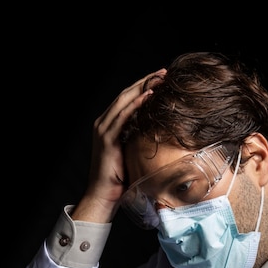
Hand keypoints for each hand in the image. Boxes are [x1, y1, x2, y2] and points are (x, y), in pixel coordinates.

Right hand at [71, 68, 166, 222]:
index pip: (127, 99)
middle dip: (146, 81)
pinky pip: (122, 117)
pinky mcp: (106, 139)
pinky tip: (147, 96)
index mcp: (109, 124)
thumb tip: (159, 130)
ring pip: (123, 101)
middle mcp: (103, 123)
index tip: (162, 78)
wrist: (104, 195)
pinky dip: (135, 105)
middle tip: (164, 72)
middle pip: (125, 95)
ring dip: (143, 88)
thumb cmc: (120, 178)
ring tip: (159, 79)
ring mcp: (103, 130)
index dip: (144, 86)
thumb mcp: (132, 151)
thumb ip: (139, 137)